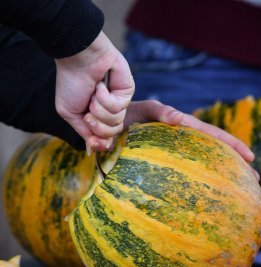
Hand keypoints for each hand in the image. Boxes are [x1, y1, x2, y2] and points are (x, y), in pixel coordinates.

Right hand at [54, 31, 133, 152]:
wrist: (77, 59)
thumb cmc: (71, 84)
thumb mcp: (70, 114)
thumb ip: (84, 132)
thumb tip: (91, 151)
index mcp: (97, 117)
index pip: (105, 139)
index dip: (100, 143)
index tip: (92, 141)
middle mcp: (110, 112)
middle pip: (111, 134)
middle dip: (97, 124)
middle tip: (88, 110)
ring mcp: (120, 102)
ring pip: (116, 122)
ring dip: (98, 108)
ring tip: (94, 93)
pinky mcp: (127, 93)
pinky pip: (118, 108)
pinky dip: (104, 97)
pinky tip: (101, 85)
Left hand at [124, 100, 258, 179]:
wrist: (112, 125)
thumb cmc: (128, 115)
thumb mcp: (145, 110)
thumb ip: (161, 111)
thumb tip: (182, 119)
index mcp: (183, 127)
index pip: (212, 136)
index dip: (232, 145)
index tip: (250, 157)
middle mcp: (183, 141)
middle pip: (214, 151)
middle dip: (234, 163)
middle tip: (254, 179)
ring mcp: (175, 153)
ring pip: (202, 163)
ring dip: (220, 174)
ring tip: (236, 190)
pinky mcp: (164, 162)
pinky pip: (185, 171)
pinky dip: (197, 180)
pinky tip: (203, 193)